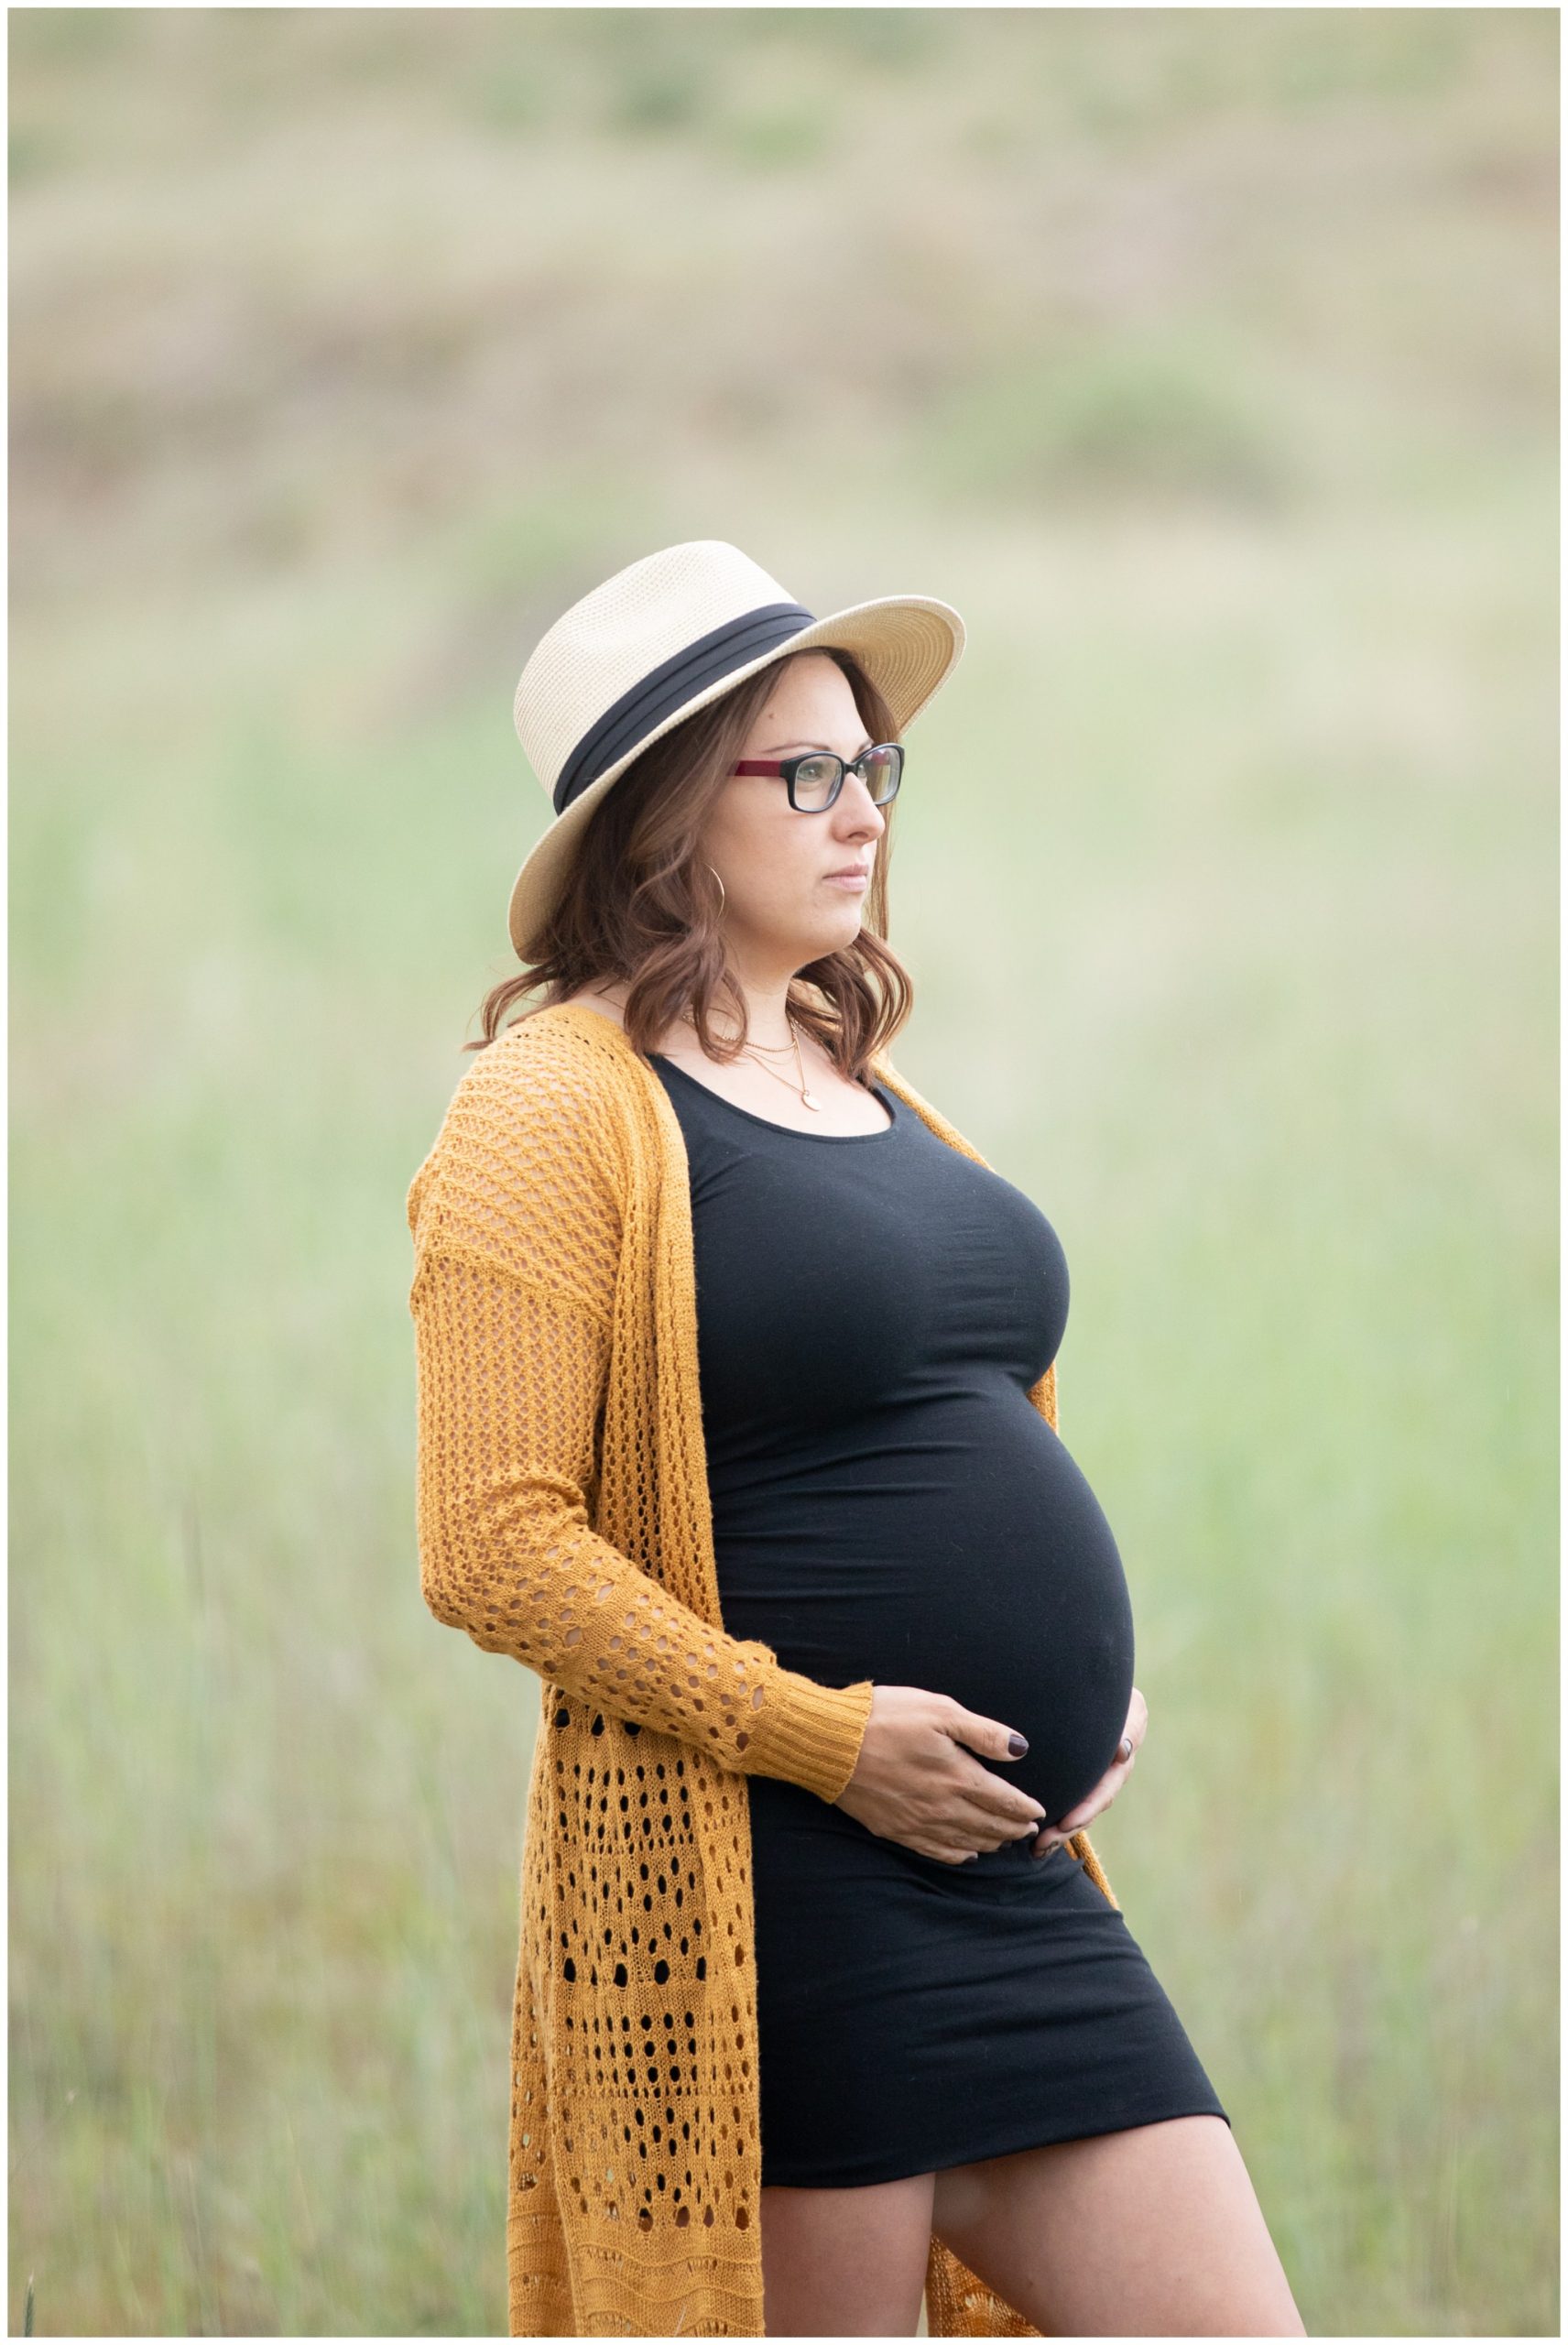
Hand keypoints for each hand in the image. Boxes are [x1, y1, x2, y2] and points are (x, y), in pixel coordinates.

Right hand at [833, 1686, 1047, 1863]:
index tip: (1038, 1810)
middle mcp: (942, 1806)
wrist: (831, 1742)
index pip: (1003, 1800)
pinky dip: (956, 1855)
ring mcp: (917, 1822)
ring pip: (966, 1842)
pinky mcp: (895, 1829)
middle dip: (1012, 1827)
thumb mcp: (939, 1710)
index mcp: (957, 1776)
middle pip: (988, 1825)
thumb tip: (1020, 1749)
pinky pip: (935, 1851)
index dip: (1024, 1808)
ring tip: (1004, 1841)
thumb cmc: (885, 1718)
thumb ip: (983, 1732)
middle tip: (1027, 1828)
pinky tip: (965, 1854)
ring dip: (990, 1842)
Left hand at [1031, 1688, 1147, 1857]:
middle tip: (1046, 1840)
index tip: (1068, 1822)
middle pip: (1091, 1805)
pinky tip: (1036, 1839)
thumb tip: (1122, 1753)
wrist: (1096, 1686)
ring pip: (1080, 1809)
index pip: (1107, 1786)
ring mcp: (1097, 1775)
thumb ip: (1128, 1726)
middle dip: (1069, 1826)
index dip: (1088, 1807)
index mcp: (1124, 1754)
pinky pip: (1070, 1802)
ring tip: (1038, 1847)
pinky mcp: (1080, 1777)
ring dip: (1060, 1830)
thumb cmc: (1109, 1688)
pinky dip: (1056, 1821)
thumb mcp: (1127, 1703)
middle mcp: (1113, 1768)